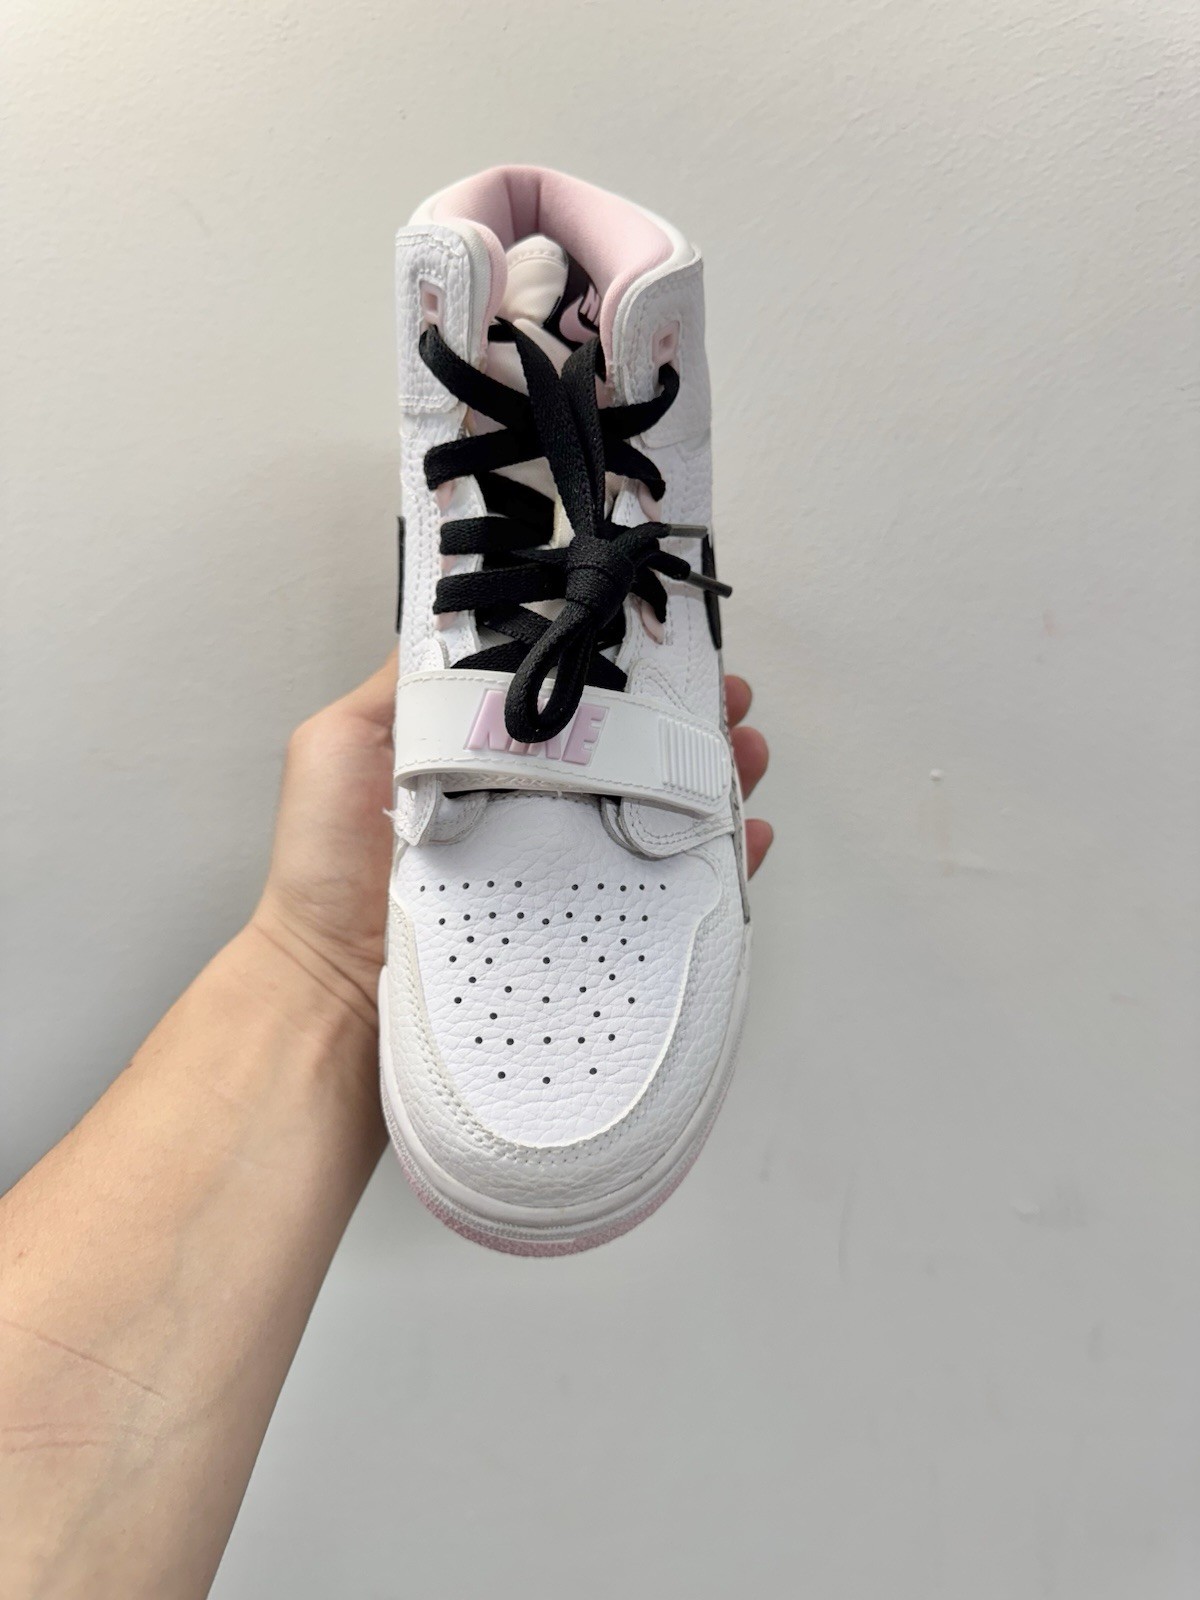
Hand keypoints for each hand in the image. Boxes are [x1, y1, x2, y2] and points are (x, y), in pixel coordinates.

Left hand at [253, 654, 772, 1015]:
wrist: (330, 993)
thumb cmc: (326, 871)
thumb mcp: (341, 744)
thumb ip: (399, 685)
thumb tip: (447, 609)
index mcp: (487, 758)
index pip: (572, 700)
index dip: (624, 669)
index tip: (667, 642)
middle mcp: (534, 809)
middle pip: (631, 752)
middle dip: (688, 719)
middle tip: (728, 699)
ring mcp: (564, 870)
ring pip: (660, 814)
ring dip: (714, 777)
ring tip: (747, 752)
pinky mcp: (583, 929)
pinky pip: (665, 893)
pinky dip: (717, 863)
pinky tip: (743, 836)